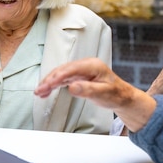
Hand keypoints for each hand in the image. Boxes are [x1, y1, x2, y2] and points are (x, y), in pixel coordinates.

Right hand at [34, 58, 155, 131]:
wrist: (122, 97)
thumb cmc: (116, 94)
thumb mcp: (103, 94)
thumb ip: (88, 90)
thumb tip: (72, 87)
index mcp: (92, 66)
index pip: (71, 69)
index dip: (58, 76)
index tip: (48, 84)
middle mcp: (86, 65)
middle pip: (63, 70)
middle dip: (49, 80)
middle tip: (39, 90)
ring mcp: (81, 70)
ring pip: (61, 74)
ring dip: (49, 82)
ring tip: (39, 92)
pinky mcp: (79, 77)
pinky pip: (63, 79)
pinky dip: (54, 85)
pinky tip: (46, 91)